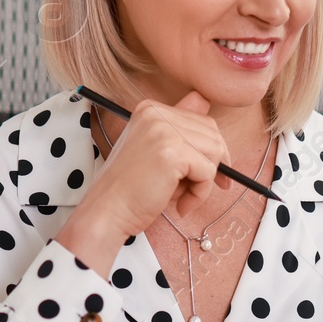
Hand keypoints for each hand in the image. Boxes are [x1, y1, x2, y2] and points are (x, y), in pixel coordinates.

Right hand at [56, 91, 232, 273]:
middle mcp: (157, 113)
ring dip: (205, 182)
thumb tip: (212, 116)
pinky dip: (200, 194)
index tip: (212, 171)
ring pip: (215, 152)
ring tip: (183, 197)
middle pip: (212, 134)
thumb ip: (181, 132)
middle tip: (195, 190)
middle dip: (213, 166)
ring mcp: (165, 130)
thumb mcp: (157, 151)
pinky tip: (181, 205)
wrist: (107, 211)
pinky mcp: (173, 152)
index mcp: (151, 109)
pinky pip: (208, 172)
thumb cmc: (132, 189)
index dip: (211, 148)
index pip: (201, 119)